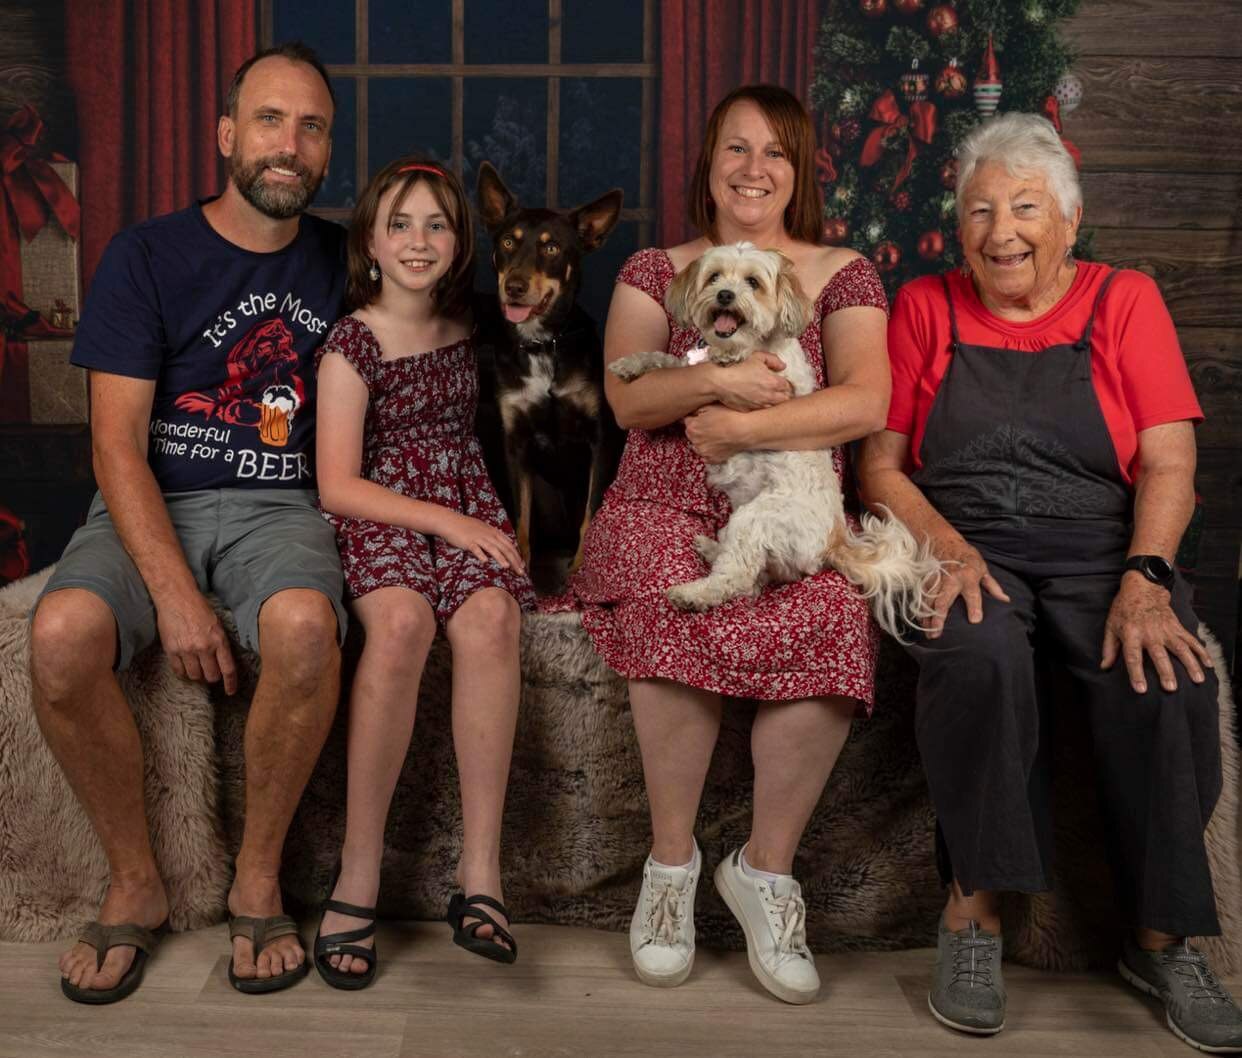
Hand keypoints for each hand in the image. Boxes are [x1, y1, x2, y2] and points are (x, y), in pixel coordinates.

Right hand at [156, 589, 237, 693]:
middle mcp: (204, 647)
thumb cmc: (199, 608)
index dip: (230, 683)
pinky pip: (179, 671)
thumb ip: (220, 643)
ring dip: (197, 675)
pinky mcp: (172, 650)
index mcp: (219, 640)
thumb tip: (223, 661)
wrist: (177, 598)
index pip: (228, 669)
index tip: (230, 691)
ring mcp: (186, 650)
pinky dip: (183, 672)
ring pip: (195, 676)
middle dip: (212, 677)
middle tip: (210, 672)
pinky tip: (185, 665)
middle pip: (211, 676)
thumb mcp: (218, 624)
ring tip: (197, 666)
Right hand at [440, 512, 524, 571]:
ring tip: (507, 567)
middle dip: (514, 560)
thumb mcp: (483, 530)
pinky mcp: (468, 541)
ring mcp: (479, 537)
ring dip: (501, 558)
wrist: (450, 521)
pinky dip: (481, 555)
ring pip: (492, 548)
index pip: (509, 545)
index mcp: (494, 532)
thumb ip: (493, 538)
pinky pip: (475, 548)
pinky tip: (485, 562)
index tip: (522, 565)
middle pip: (504, 548)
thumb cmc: (466, 527)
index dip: (517, 555)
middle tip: (520, 572)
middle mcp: (489, 534)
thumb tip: (502, 547)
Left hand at [683, 403, 748, 463]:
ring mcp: (703, 452)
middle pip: (692, 435)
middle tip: (711, 427)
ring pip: (698, 446)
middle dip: (698, 431)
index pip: (687, 422)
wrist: (744, 430)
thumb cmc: (728, 416)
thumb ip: (696, 410)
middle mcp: (694, 441)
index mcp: (692, 427)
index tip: (702, 418)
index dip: (695, 419)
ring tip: (715, 436)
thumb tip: (692, 413)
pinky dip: (710, 451)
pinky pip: (707, 456)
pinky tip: (719, 444)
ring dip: (703, 442)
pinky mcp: (712, 460)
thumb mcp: (710, 406)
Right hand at [713, 351, 792, 411]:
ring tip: (767, 396)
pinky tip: (756, 400)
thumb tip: (782, 366)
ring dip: (773, 401)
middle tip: (776, 390)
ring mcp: (761, 405)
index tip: (780, 382)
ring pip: (774, 406)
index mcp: (774, 382)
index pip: (787, 386)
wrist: (722, 383)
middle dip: (783, 394)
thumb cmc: (739, 369)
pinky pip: (761, 410)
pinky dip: (761, 406)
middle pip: (785, 398)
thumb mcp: (757, 357)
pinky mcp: (751, 410)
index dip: (784, 383)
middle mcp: (770, 396)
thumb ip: (773, 360)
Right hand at [925, 536, 1010, 637]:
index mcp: (969, 576)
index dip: (974, 606)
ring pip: (929, 600)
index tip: (975, 620)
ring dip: (927, 617)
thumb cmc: (967, 557)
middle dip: (939, 617)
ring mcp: (937, 580)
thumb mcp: (983, 568)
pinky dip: (920, 609)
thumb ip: (992, 586)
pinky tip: (921, 621)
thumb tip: (1005, 600)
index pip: (973, 593)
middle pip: (943, 599)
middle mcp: (951, 579)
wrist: (945, 541)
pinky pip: (922, 597)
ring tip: (928, 632)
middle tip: (936, 633)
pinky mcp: (927, 580)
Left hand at [1101, 572, 1212, 692]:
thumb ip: (1109, 648)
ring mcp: (1166, 630)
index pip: (1133, 657)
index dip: (1136, 673)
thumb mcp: (1111, 626)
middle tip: (1171, 688)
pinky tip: (1208, 664)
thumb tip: (1104, 667)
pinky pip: (1191, 640)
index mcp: (1131, 634)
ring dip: (1190, 664)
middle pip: (1159, 655)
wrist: (1142, 588)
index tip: (1141, 689)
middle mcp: (1150, 633)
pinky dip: (1201, 652)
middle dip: (1166, 672)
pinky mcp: (1177, 627)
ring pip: (1180, 648)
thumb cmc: (1124, 609)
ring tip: (1198, 679)